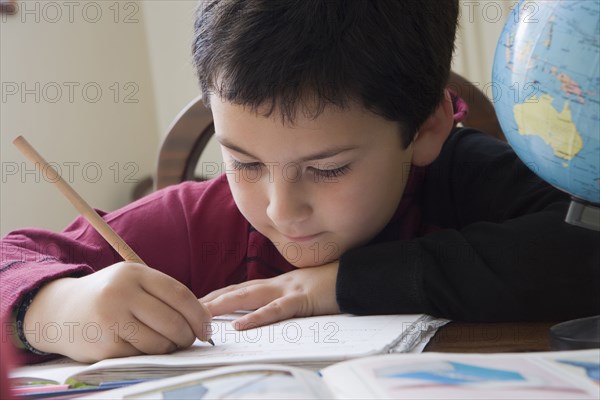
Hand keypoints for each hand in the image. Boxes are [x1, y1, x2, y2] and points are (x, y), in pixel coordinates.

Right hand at [23, 263, 211, 361]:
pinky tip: (144, 346)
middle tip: (190, 339)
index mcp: (134, 273)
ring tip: (168, 343)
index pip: (179, 294)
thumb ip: (162, 294)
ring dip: (171, 347)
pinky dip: (150, 354)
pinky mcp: (105, 345)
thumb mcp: (132, 281)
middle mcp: (121, 293)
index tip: (208, 327)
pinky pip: (142, 355)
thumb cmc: (108, 296)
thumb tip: (202, 319)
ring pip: (159, 342)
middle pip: (172, 320)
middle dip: (188, 335)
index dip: (199, 314)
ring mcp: (111, 319)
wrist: (60, 311)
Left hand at [201, 261, 340, 329]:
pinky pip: (277, 310)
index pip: (241, 288)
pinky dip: (257, 317)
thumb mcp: (305, 291)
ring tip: (202, 312)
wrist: (358, 276)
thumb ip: (287, 298)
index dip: (219, 294)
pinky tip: (240, 324)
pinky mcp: (303, 300)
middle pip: (238, 290)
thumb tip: (270, 310)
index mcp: (278, 284)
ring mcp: (290, 290)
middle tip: (187, 307)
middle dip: (212, 298)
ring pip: (250, 296)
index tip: (198, 301)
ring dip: (224, 304)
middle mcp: (279, 284)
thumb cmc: (334, 284)